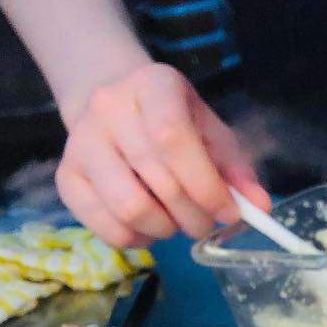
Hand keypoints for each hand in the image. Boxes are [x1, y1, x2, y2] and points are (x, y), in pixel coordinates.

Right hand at [55, 61, 269, 247]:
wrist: (112, 106)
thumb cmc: (170, 118)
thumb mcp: (209, 130)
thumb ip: (236, 168)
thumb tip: (259, 207)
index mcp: (152, 86)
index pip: (173, 137)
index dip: (205, 185)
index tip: (227, 212)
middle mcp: (108, 109)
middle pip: (157, 179)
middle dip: (193, 215)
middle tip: (205, 222)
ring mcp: (80, 144)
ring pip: (129, 209)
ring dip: (165, 229)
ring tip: (176, 222)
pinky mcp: (67, 179)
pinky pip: (106, 228)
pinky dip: (138, 240)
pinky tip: (149, 227)